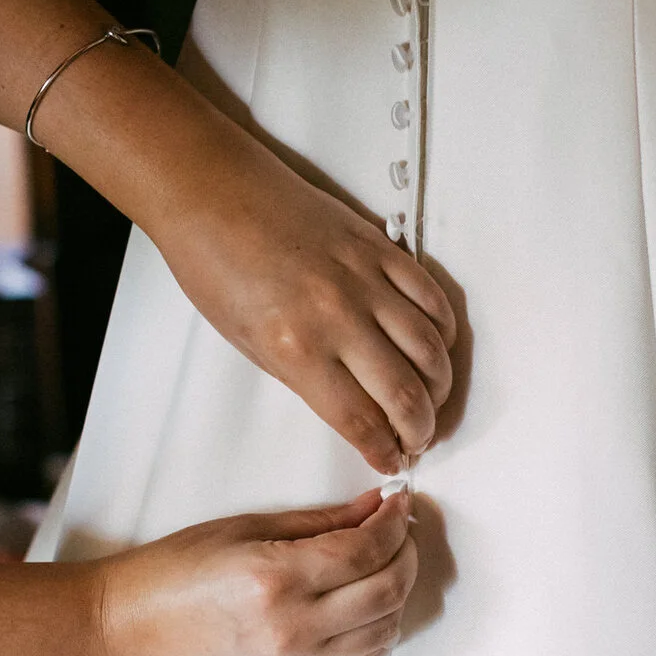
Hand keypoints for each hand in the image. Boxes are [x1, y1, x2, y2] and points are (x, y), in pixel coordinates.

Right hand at [94, 490, 418, 655]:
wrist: (125, 633)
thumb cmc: (169, 574)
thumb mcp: (242, 529)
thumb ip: (315, 522)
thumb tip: (371, 510)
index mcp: (276, 579)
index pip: (367, 549)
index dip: (394, 521)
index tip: (398, 503)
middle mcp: (292, 628)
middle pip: (388, 590)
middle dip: (407, 553)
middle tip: (401, 529)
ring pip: (384, 630)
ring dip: (399, 591)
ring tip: (387, 562)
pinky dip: (376, 625)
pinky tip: (366, 599)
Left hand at [155, 167, 457, 473]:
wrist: (213, 194)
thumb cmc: (215, 268)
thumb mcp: (247, 345)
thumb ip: (305, 378)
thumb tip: (354, 410)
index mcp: (297, 350)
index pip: (361, 420)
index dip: (384, 451)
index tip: (391, 462)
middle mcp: (339, 318)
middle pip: (406, 393)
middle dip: (420, 430)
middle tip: (418, 440)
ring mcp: (366, 279)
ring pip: (431, 349)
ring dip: (439, 387)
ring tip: (431, 403)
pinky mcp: (379, 248)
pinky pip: (432, 298)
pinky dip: (442, 331)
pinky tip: (435, 350)